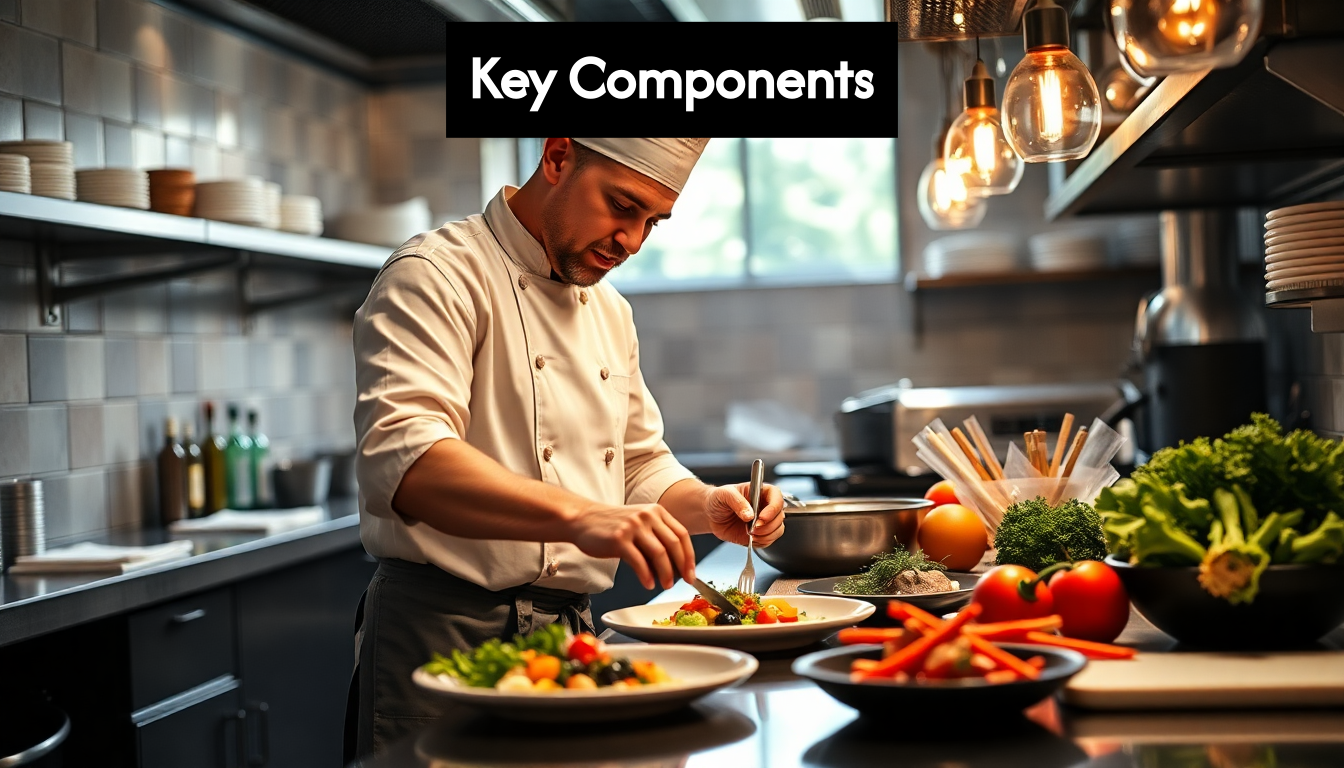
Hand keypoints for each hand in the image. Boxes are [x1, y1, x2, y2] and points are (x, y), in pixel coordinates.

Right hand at [568, 502, 696, 589]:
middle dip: (682, 567)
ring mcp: (633, 526)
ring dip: (666, 574)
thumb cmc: (612, 525)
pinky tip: (648, 584)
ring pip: (659, 554)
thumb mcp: (639, 524)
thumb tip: (674, 567)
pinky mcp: (619, 539)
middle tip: (684, 582)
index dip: (689, 556)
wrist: (582, 519)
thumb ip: (656, 539)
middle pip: (673, 544)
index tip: (692, 573)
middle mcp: (647, 516)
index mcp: (656, 511)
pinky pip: (639, 561)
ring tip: (665, 586)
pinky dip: (646, 576)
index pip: (682, 534)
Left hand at [707, 483, 784, 547]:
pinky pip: (769, 540)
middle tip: (752, 528)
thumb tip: (750, 515)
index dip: (773, 508)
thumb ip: (737, 502)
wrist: (710, 515)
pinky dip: (761, 542)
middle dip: (768, 525)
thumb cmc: (718, 499)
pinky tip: (750, 538)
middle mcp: (765, 506)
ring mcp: (764, 521)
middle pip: (780, 516)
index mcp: (760, 492)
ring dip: (766, 535)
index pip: (777, 497)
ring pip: (778, 530)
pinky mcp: (760, 534)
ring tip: (750, 533)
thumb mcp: (724, 494)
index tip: (762, 517)